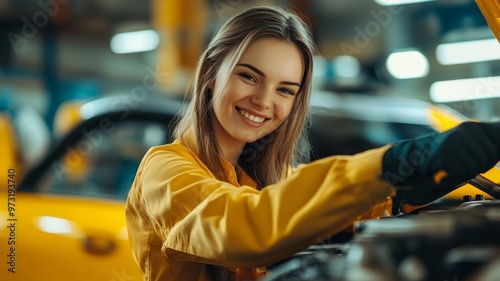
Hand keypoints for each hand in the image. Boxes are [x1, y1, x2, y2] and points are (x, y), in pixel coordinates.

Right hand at [382, 121, 499, 205]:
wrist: (414, 157)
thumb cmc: (443, 154)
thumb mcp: (467, 145)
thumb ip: (485, 147)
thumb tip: (499, 153)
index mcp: (473, 126)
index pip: (499, 143)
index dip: (493, 157)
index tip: (481, 160)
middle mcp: (465, 130)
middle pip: (490, 156)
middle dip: (479, 167)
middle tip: (464, 167)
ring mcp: (455, 141)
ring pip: (476, 167)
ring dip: (466, 173)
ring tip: (454, 168)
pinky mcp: (445, 154)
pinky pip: (462, 173)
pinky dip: (454, 177)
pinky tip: (446, 172)